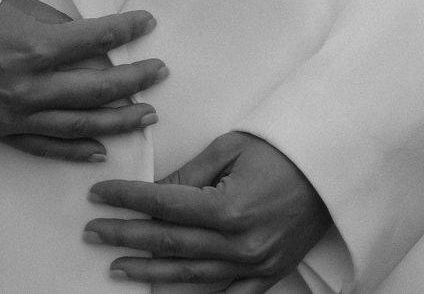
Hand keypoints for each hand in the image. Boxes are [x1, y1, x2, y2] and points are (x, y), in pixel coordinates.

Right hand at [0, 0, 166, 162]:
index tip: (148, 22)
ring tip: (148, 114)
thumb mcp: (7, 0)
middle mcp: (30, 85)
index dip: (126, 29)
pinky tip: (102, 149)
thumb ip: (49, 18)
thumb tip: (84, 32)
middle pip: (97, 87)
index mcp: (33, 45)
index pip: (95, 38)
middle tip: (160, 70)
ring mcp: (17, 113)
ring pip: (81, 124)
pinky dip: (77, 150)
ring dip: (119, 120)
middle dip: (135, 78)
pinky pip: (47, 146)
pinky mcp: (2, 131)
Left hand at [84, 130, 330, 287]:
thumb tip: (152, 191)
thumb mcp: (230, 148)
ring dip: (148, 270)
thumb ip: (189, 174)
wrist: (331, 171)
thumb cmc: (280, 150)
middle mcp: (240, 243)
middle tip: (92, 231)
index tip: (98, 194)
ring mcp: (254, 265)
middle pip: (169, 243)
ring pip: (189, 275)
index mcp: (230, 207)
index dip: (127, 199)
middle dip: (126, 235)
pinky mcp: (266, 275)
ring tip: (115, 265)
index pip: (164, 205)